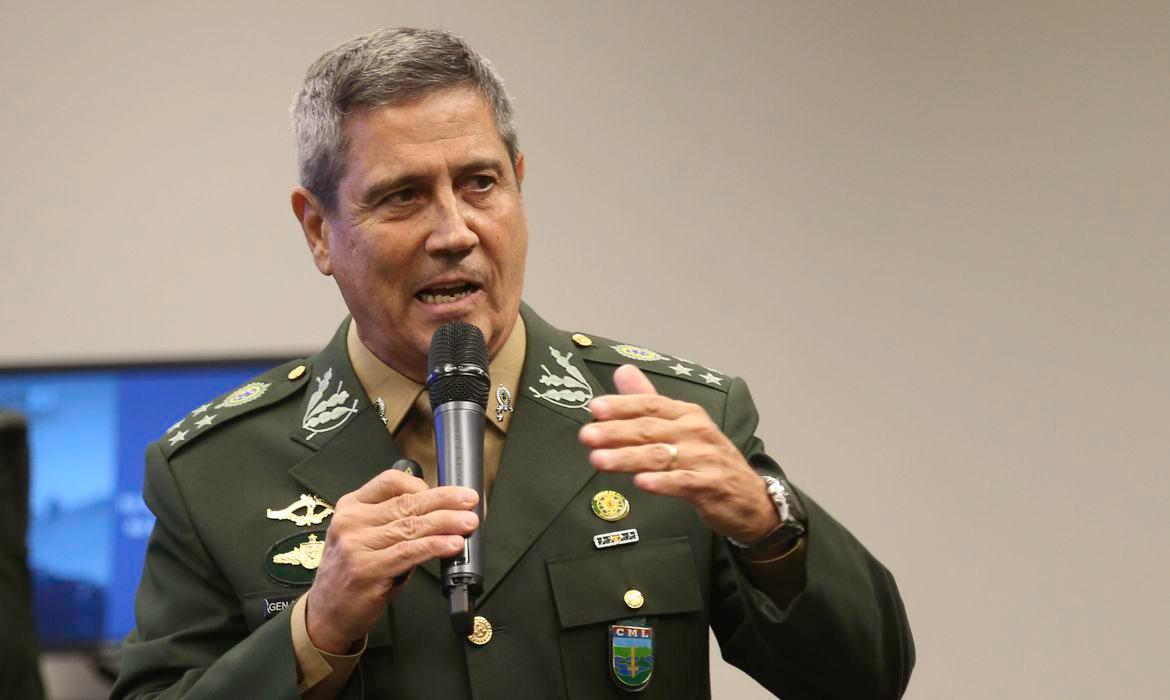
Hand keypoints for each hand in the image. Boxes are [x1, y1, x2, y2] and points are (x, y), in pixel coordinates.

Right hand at [305, 469, 478, 653]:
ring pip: (411, 526)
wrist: (327, 614)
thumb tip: (439, 512)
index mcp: (351, 506)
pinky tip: (452, 544)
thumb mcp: (365, 538)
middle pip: (406, 503)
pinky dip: (435, 546)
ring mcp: (357, 545)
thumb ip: (393, 522)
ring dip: (446, 523)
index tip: (449, 493)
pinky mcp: (367, 569)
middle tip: (469, 500)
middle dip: (445, 500)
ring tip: (468, 522)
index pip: (390, 481)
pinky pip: (409, 552)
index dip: (424, 485)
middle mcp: (351, 521)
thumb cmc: (353, 574)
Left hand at [579, 365, 777, 542]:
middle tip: (586, 436)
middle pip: (650, 429)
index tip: (595, 408)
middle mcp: (695, 431)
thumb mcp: (682, 426)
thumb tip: (623, 371)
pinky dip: (661, 483)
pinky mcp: (710, 486)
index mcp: (687, 414)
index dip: (622, 405)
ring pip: (659, 456)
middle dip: (615, 432)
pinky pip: (682, 483)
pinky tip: (640, 483)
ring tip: (598, 460)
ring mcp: (704, 459)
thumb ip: (650, 400)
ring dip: (627, 458)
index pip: (650, 404)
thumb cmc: (709, 460)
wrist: (750, 498)